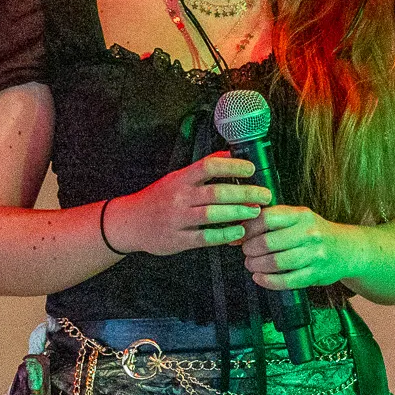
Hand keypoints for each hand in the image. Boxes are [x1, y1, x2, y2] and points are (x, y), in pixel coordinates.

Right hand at [106, 153, 271, 256]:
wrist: (130, 222)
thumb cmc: (159, 198)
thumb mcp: (175, 178)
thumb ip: (200, 170)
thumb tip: (228, 155)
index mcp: (180, 179)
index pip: (208, 166)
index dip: (232, 166)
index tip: (251, 169)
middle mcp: (179, 197)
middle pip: (216, 192)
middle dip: (244, 193)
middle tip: (265, 195)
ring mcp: (177, 219)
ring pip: (212, 214)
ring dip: (237, 213)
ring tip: (256, 212)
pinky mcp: (177, 240)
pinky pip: (205, 238)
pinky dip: (224, 235)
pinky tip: (239, 232)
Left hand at [242, 206, 365, 290]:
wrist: (347, 249)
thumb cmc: (314, 232)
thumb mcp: (298, 218)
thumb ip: (272, 220)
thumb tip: (238, 229)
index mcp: (302, 215)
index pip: (267, 218)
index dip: (248, 228)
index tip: (240, 235)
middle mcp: (309, 233)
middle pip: (269, 242)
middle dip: (250, 249)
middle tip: (246, 252)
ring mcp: (314, 255)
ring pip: (277, 262)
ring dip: (257, 265)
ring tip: (251, 265)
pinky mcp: (316, 274)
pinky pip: (287, 281)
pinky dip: (269, 281)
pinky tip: (259, 278)